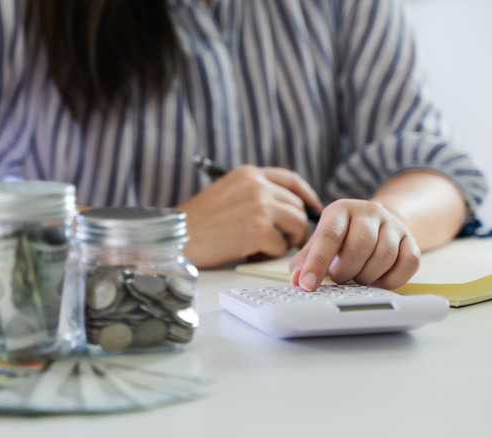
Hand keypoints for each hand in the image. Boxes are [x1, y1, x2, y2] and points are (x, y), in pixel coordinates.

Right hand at [176, 165, 322, 267]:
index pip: (291, 180)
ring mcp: (259, 207)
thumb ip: (253, 192)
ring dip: (286, 240)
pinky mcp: (258, 231)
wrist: (177, 237)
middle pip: (297, 206)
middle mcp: (257, 186)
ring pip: (297, 225)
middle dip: (296, 225)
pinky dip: (269, 254)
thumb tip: (285, 206)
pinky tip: (251, 253)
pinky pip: (281, 246)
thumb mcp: (226, 192)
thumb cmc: (197, 221)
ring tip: (266, 246)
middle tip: (286, 240)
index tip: (314, 208)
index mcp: (249, 174)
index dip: (307, 195)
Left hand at [288, 199, 419, 290]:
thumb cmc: (344, 236)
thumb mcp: (321, 241)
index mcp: (341, 209)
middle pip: (359, 248)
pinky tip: (377, 280)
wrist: (378, 223)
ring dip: (367, 277)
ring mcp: (393, 225)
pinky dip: (391, 280)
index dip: (317, 263)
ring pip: (384, 257)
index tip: (307, 284)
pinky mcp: (411, 240)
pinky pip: (408, 264)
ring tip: (357, 276)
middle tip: (339, 277)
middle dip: (345, 272)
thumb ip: (306, 259)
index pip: (328, 236)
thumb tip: (297, 279)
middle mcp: (369, 212)